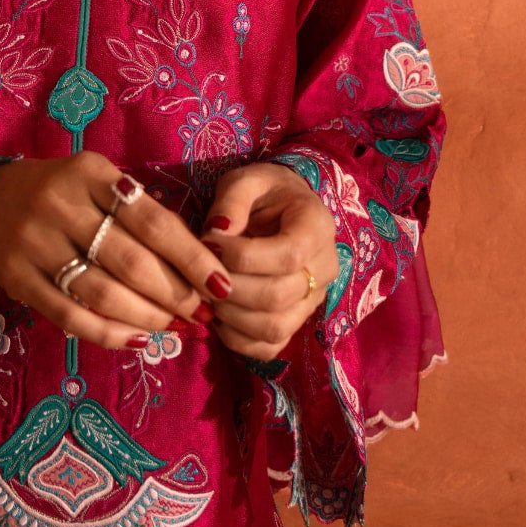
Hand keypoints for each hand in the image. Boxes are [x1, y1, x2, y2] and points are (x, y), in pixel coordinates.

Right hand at [0, 151, 234, 350]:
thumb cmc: (60, 190)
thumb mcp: (98, 181)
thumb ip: (140, 212)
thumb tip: (198, 263)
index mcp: (91, 173)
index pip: (154, 220)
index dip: (192, 257)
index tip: (221, 284)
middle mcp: (61, 204)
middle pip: (132, 261)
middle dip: (175, 294)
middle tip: (200, 313)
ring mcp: (34, 241)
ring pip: (103, 292)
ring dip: (147, 316)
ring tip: (173, 327)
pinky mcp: (16, 276)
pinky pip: (69, 314)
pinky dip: (109, 333)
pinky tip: (137, 340)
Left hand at [200, 161, 338, 359]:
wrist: (283, 209)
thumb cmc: (263, 192)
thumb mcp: (246, 180)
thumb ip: (232, 200)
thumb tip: (217, 233)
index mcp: (317, 227)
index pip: (288, 256)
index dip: (243, 256)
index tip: (210, 242)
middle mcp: (324, 269)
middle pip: (279, 296)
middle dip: (230, 287)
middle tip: (201, 271)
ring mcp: (312, 301)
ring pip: (274, 327)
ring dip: (230, 315)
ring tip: (206, 291)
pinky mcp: (295, 322)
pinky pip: (268, 347)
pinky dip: (236, 339)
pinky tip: (217, 314)